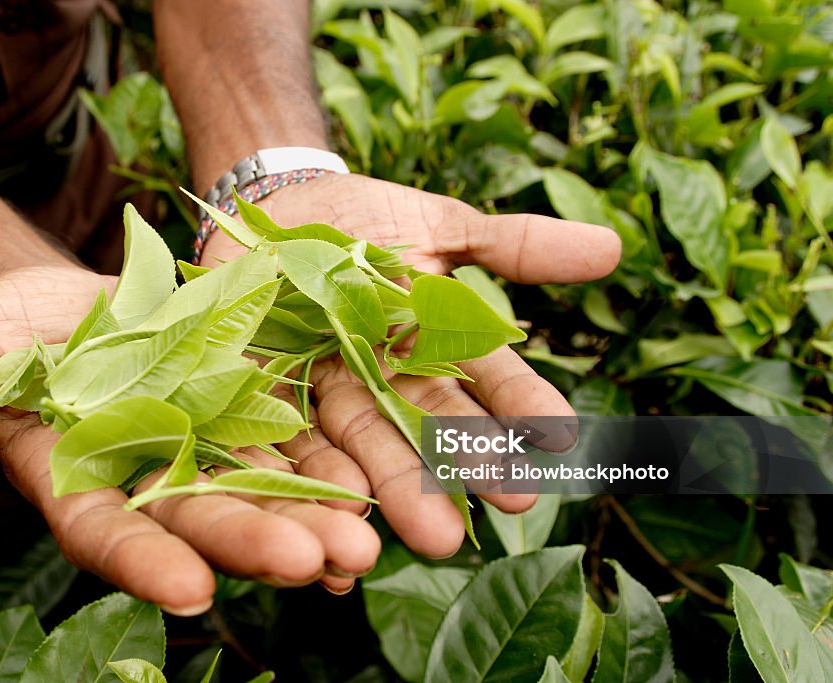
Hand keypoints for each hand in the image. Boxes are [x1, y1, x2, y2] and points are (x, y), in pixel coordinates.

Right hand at [0, 265, 379, 612]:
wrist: (84, 303)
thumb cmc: (15, 328)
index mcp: (81, 480)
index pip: (109, 534)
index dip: (144, 563)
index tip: (190, 590)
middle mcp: (151, 480)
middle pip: (204, 518)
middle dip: (255, 541)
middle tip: (316, 565)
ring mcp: (208, 450)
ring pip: (263, 491)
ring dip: (314, 519)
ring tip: (364, 544)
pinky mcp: (252, 412)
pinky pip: (296, 445)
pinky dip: (331, 472)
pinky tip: (372, 501)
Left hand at [201, 174, 621, 557]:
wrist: (271, 206)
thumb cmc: (362, 218)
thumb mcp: (438, 225)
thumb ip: (513, 246)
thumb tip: (613, 248)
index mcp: (429, 346)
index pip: (483, 380)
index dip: (519, 408)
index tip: (561, 439)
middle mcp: (380, 382)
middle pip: (419, 429)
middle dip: (455, 471)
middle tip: (504, 504)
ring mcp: (318, 392)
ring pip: (353, 447)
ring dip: (385, 493)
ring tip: (425, 534)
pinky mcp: (254, 395)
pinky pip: (274, 446)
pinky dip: (298, 488)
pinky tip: (332, 534)